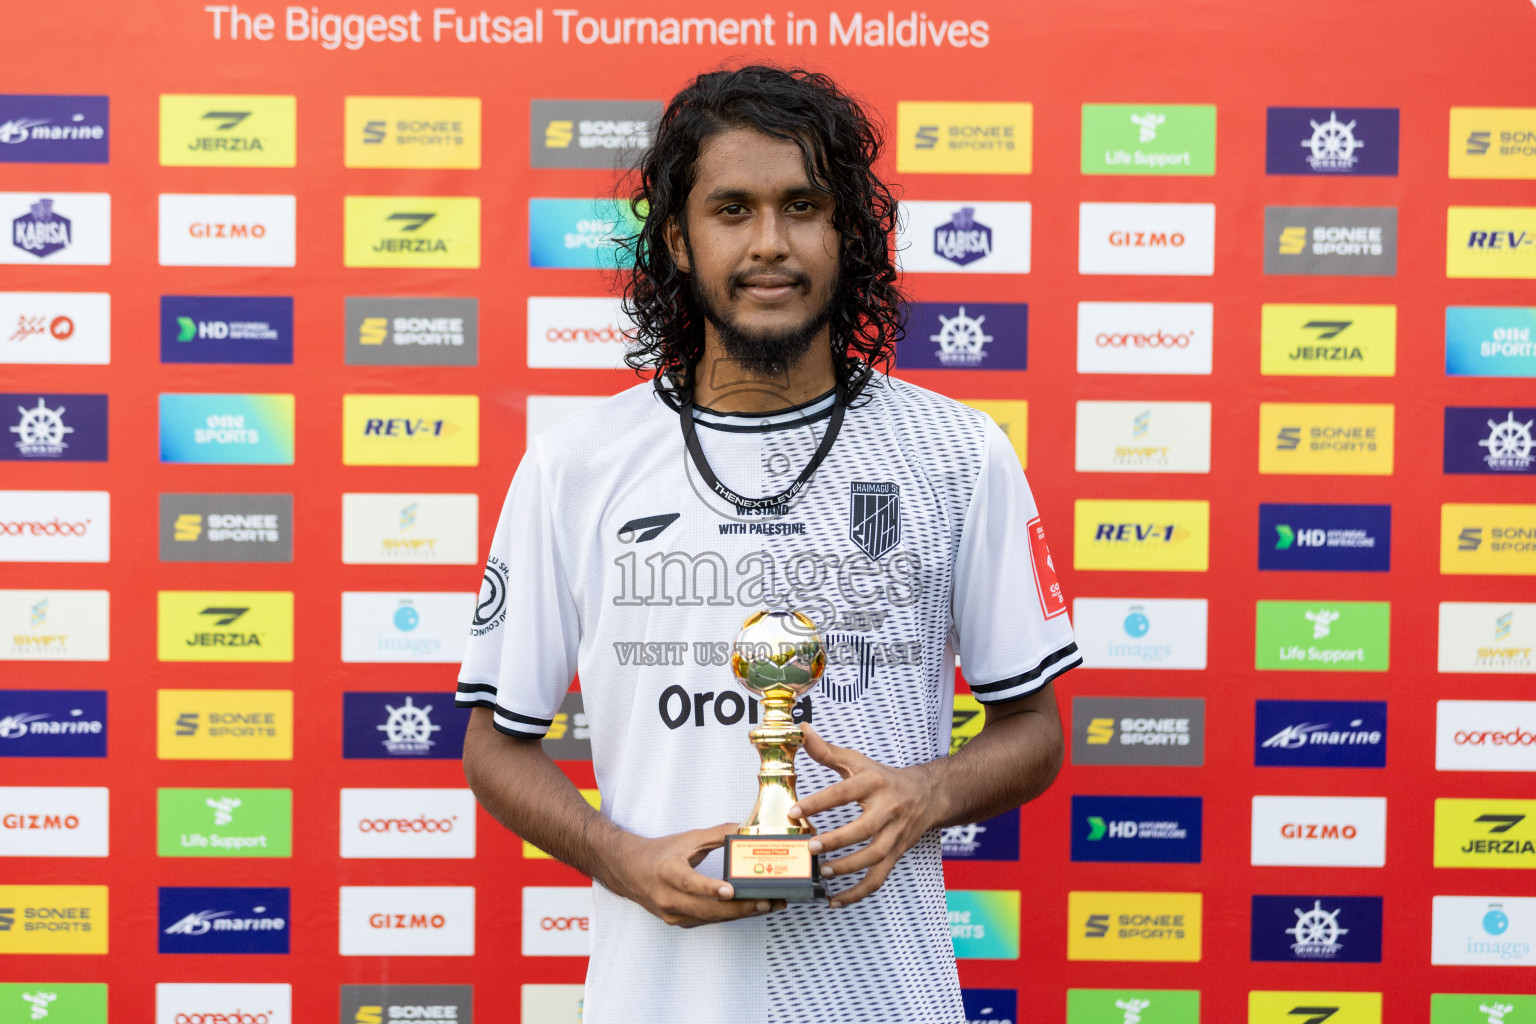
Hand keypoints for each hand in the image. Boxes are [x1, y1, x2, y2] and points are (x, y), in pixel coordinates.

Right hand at [605, 823, 785, 927]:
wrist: (629, 871)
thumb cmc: (660, 853)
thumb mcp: (687, 839)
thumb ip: (717, 834)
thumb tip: (745, 828)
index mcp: (667, 872)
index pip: (689, 883)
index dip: (710, 889)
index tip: (730, 891)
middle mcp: (668, 897)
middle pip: (707, 908)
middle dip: (740, 907)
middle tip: (767, 901)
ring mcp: (672, 913)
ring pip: (711, 917)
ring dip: (741, 914)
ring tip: (768, 906)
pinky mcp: (678, 922)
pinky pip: (708, 921)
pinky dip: (730, 916)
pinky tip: (750, 910)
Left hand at [790, 723, 936, 907]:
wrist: (927, 795)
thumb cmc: (884, 778)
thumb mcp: (857, 761)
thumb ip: (826, 751)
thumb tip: (801, 731)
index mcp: (874, 783)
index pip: (844, 793)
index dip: (819, 802)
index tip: (794, 811)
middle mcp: (888, 809)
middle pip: (865, 828)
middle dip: (837, 840)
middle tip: (811, 847)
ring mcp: (894, 835)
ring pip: (875, 856)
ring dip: (848, 867)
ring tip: (823, 871)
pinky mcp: (896, 854)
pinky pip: (879, 878)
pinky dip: (858, 892)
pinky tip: (836, 899)